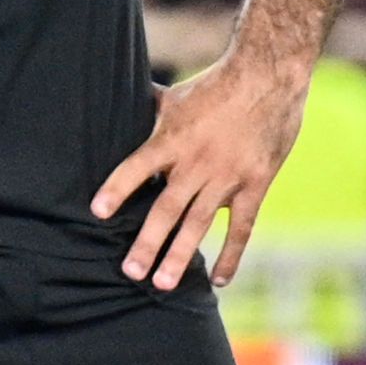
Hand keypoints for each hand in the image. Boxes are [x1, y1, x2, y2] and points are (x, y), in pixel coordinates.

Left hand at [89, 55, 308, 290]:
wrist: (267, 79)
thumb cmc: (213, 85)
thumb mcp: (174, 95)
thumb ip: (146, 107)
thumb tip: (115, 96)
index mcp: (171, 139)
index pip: (136, 168)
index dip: (117, 189)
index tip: (98, 213)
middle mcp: (195, 163)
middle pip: (166, 208)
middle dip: (147, 242)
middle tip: (130, 271)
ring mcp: (227, 177)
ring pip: (199, 224)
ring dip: (180, 256)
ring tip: (161, 284)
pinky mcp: (255, 185)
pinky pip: (242, 228)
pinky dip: (231, 255)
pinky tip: (218, 280)